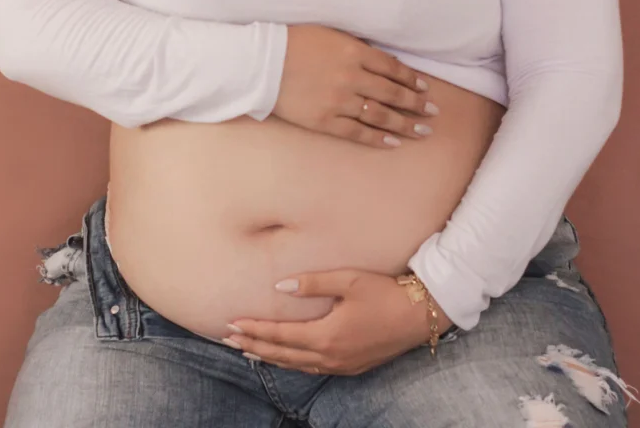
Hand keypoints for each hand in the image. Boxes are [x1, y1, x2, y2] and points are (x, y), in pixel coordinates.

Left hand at [221, 268, 452, 375]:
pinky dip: (292, 363)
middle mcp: (330, 356)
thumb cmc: (385, 292)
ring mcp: (341, 365)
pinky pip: (312, 369)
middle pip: (282, 355)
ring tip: (248, 351)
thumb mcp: (349, 280)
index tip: (232, 324)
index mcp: (327, 335)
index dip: (254, 330)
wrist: (420, 315)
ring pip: (296, 365)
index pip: (280, 336)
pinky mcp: (351, 366)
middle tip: (228, 340)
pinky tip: (285, 358)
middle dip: (254, 346)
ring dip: (269, 357)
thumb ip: (313, 283)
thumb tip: (280, 287)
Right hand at [272, 24, 438, 148]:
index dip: (412, 80)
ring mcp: (339, 101)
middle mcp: (351, 77)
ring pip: (380, 115)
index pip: (393, 69)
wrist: (262, 63)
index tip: (425, 88)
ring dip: (405, 124)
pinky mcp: (325, 120)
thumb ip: (357, 48)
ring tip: (422, 131)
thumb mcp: (331, 35)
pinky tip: (393, 142)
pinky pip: (357, 132)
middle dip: (416, 104)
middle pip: (393, 94)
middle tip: (433, 113)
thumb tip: (382, 62)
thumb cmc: (295, 42)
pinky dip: (377, 137)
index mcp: (354, 52)